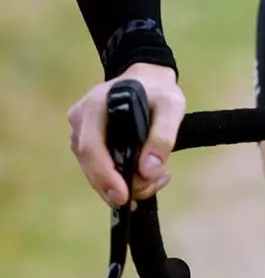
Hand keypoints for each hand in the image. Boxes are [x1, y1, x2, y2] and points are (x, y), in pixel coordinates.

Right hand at [68, 62, 185, 206]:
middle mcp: (81, 120)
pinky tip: (147, 176)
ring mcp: (80, 132)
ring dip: (124, 183)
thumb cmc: (159, 92)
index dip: (105, 175)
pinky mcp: (87, 142)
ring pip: (95, 170)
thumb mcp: (171, 106)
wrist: (149, 81)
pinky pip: (99, 166)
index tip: (123, 196)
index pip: (91, 147)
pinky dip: (121, 178)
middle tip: (150, 189)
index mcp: (96, 105)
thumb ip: (163, 136)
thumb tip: (149, 171)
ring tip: (157, 179)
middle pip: (91, 164)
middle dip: (119, 185)